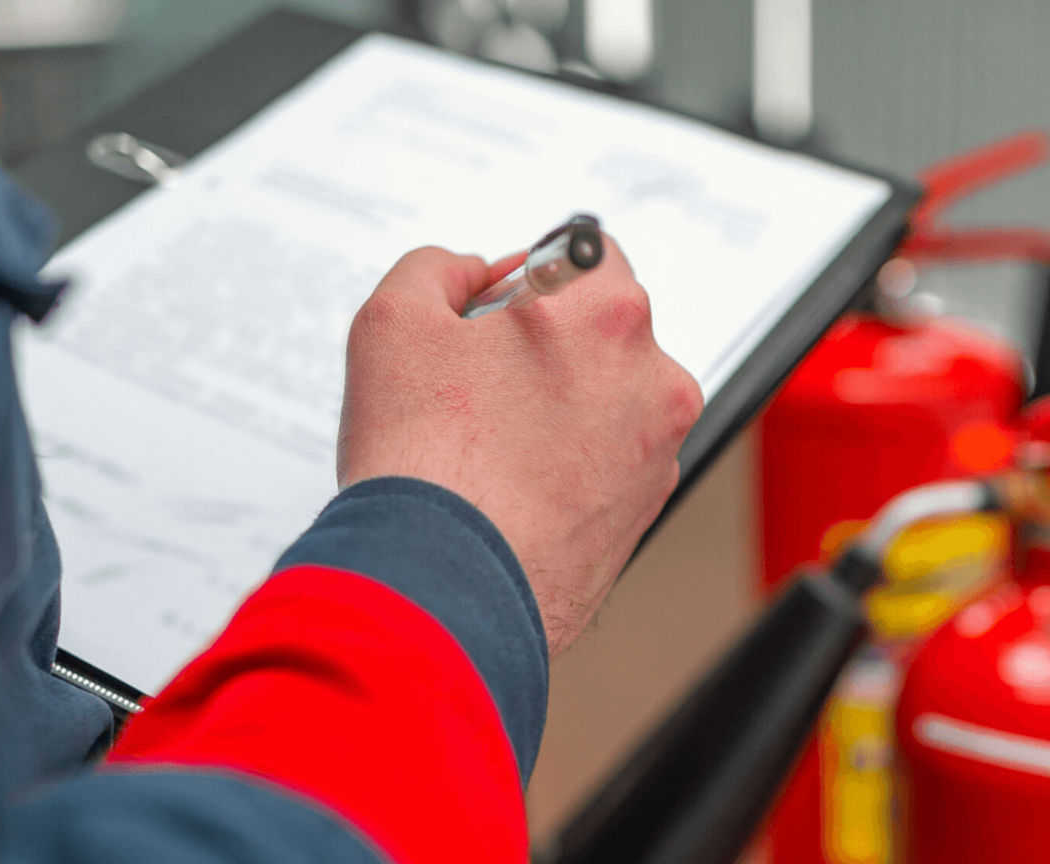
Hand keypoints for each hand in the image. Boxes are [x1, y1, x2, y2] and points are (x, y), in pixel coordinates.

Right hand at [338, 242, 702, 655]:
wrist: (443, 592)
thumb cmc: (427, 466)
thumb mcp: (393, 320)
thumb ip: (436, 268)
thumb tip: (466, 274)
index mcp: (609, 314)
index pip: (589, 253)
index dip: (532, 274)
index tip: (498, 306)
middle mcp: (654, 379)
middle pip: (602, 328)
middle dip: (547, 342)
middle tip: (478, 380)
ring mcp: (657, 450)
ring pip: (609, 398)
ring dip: (560, 404)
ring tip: (488, 444)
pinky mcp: (646, 510)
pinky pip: (610, 460)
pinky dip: (570, 463)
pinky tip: (510, 485)